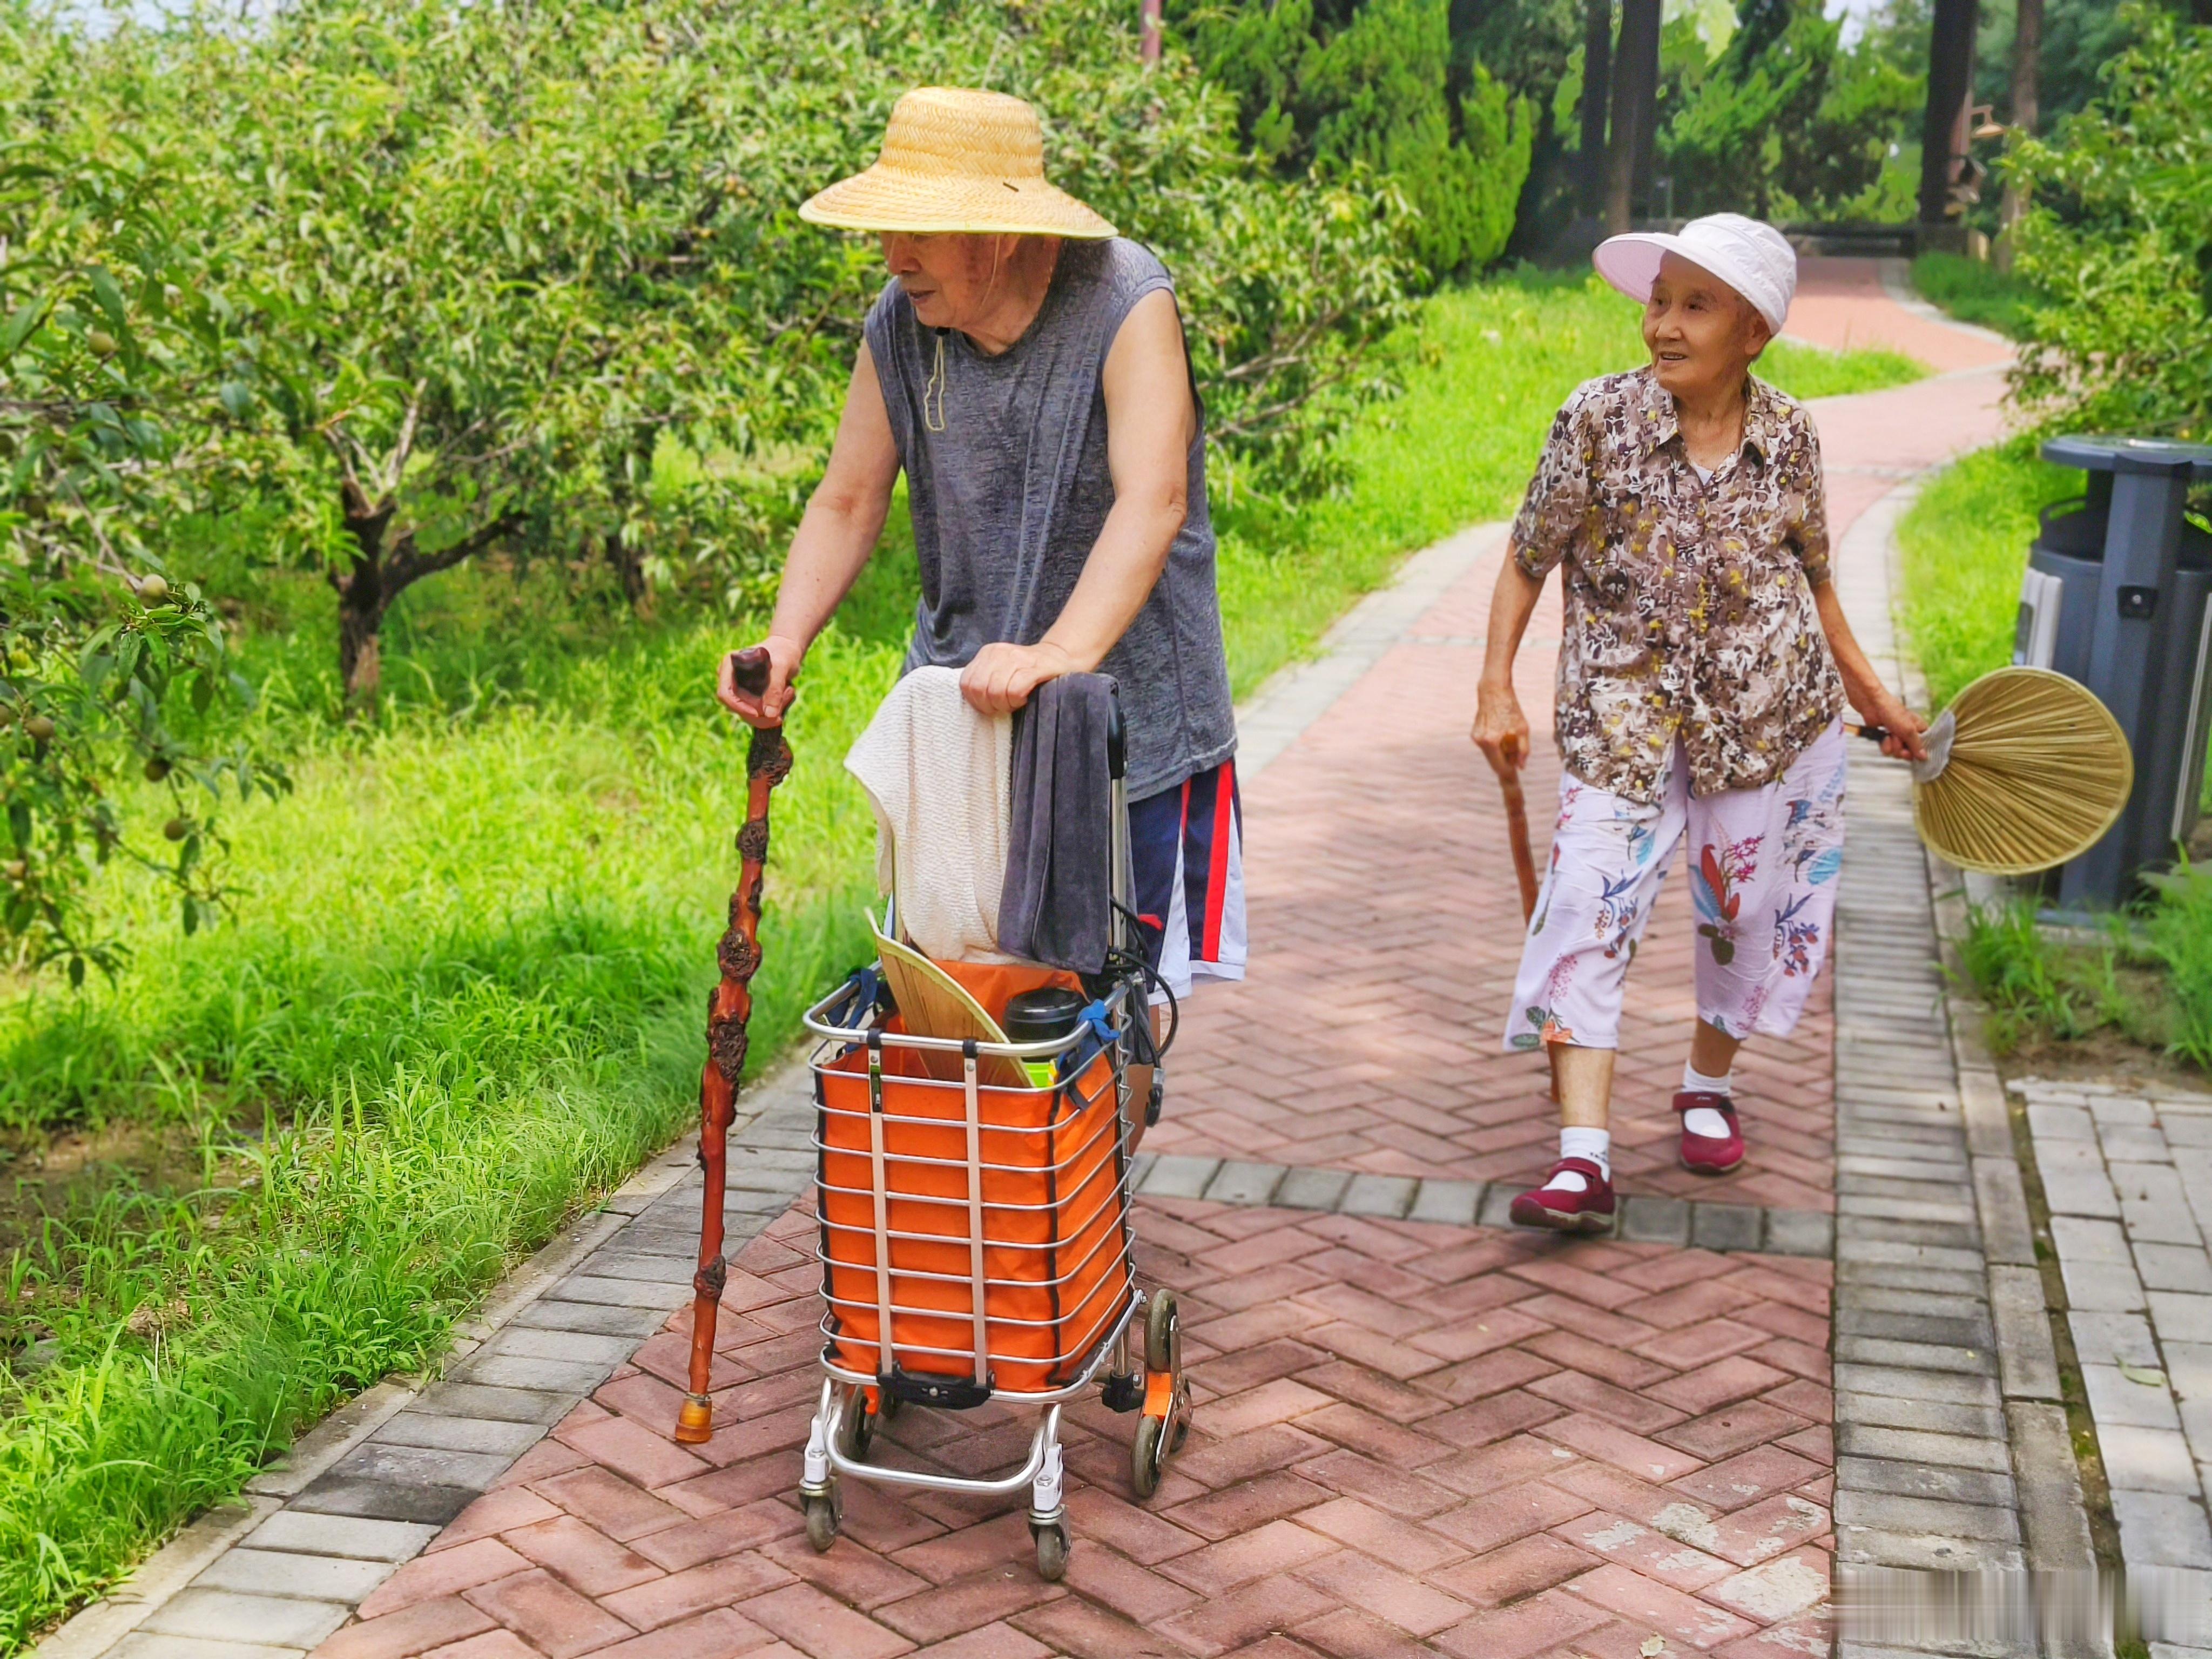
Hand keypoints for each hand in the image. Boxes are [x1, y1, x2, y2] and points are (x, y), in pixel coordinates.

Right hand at [716, 634, 803, 727]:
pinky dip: (773, 711)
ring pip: (749, 714)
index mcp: (729, 666)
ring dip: (771, 712)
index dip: (739, 707)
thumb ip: (775, 689)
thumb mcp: (781, 667)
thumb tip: (769, 715)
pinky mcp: (749, 698)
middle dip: (760, 713)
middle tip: (784, 705)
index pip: (725, 694)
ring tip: (789, 692)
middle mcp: (730, 679)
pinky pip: (758, 714)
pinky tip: (787, 695)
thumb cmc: (783, 652)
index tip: (758, 713)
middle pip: (737, 708)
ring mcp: (739, 690)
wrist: (788, 651)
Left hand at [959, 640, 1077, 716]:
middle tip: (1005, 706)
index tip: (991, 706)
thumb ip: (983, 680)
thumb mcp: (1000, 670)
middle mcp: (999, 652)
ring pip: (996, 691)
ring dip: (1006, 704)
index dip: (977, 702)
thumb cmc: (1027, 672)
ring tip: (1016, 702)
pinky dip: (1017, 700)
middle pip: (980, 689)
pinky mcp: (1034, 667)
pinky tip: (1024, 699)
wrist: (1059, 658)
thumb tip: (971, 699)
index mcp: (988, 653)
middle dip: (991, 705)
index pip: (967, 683)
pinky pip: (1015, 690)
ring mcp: (1017, 657)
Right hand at [1470, 681, 1531, 777]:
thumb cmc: (1510, 708)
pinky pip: (1487, 746)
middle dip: (1505, 762)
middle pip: (1494, 763)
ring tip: (1510, 740)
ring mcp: (1476, 738)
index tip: (1516, 775)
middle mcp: (1481, 742)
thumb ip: (1523, 750)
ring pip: (1490, 754)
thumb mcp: (1523, 729)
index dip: (1509, 772)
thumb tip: (1521, 766)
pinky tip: (1501, 733)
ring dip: (1500, 753)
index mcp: (1492, 742)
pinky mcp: (1474, 733)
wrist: (1493, 691)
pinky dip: (1495, 745)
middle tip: (1516, 758)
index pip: (1500, 767)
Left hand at [1854, 685, 1927, 761]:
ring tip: (1889, 736)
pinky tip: (1883, 737)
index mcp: (1919, 728)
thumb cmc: (1892, 712)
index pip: (1925, 745)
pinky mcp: (1884, 738)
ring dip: (1892, 746)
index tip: (1913, 751)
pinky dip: (1884, 745)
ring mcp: (1896, 736)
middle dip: (1902, 750)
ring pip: (1897, 752)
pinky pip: (1887, 750)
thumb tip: (1924, 757)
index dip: (1918, 751)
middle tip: (1898, 742)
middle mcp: (1909, 733)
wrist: (1871, 705)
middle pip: (1910, 752)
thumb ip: (1916, 744)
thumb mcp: (1908, 729)